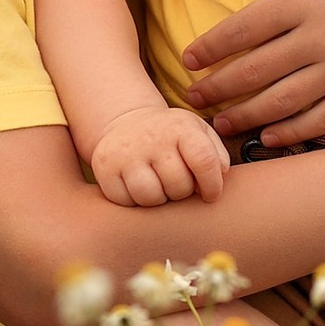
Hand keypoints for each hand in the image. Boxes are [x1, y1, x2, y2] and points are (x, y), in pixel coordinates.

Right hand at [88, 107, 229, 208]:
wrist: (127, 123)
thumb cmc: (171, 137)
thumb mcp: (198, 133)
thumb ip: (216, 155)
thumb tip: (220, 178)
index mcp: (181, 127)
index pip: (204, 162)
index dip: (213, 186)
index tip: (210, 195)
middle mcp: (152, 137)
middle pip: (178, 185)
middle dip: (182, 192)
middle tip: (178, 185)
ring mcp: (125, 153)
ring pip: (150, 197)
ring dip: (159, 199)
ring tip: (159, 187)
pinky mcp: (104, 168)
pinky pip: (125, 201)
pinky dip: (134, 202)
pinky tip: (139, 188)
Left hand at [185, 0, 324, 145]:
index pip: (242, 29)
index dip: (210, 48)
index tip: (188, 59)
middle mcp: (320, 37)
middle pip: (254, 71)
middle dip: (217, 88)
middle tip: (192, 97)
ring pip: (282, 101)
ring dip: (245, 115)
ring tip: (219, 124)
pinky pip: (322, 118)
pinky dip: (292, 131)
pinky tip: (270, 136)